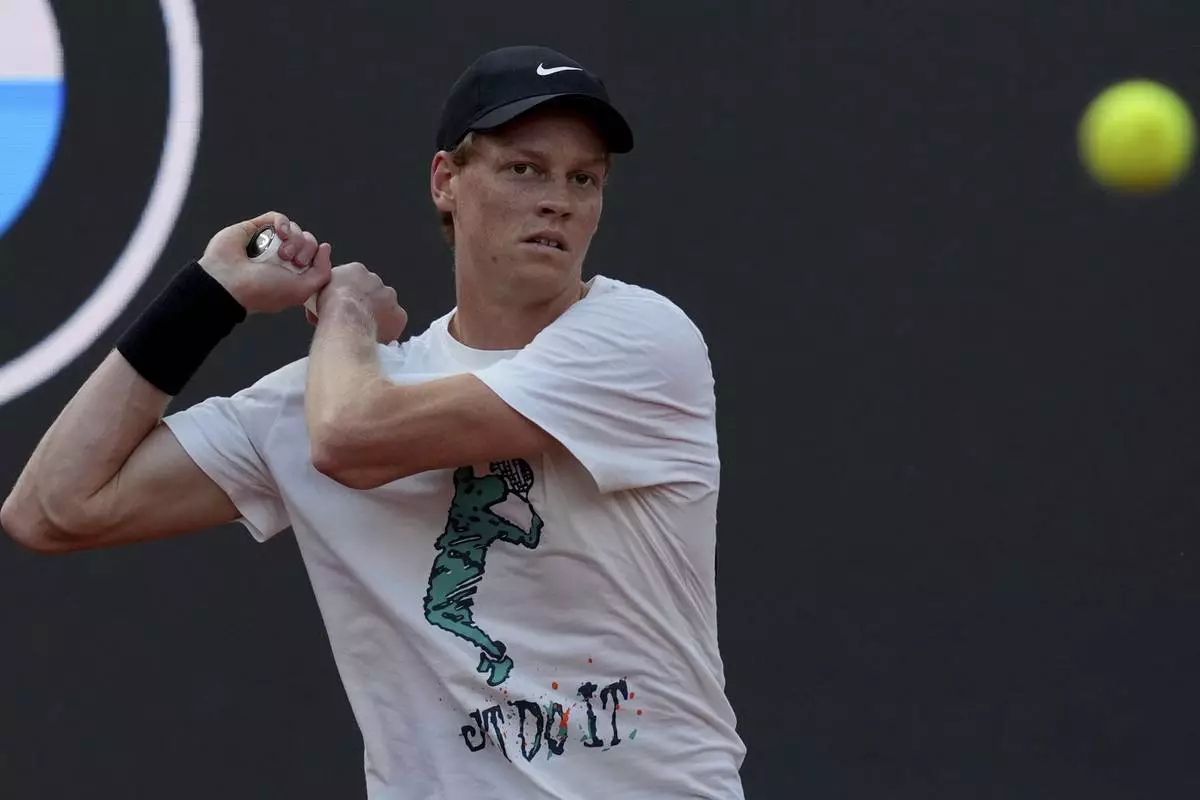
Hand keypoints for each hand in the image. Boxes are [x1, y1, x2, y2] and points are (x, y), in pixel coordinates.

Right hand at [198, 211, 332, 313]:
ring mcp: (268, 243)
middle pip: (307, 240)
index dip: (315, 255)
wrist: (228, 282)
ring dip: (293, 238)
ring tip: (280, 252)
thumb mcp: (301, 290)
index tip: (302, 265)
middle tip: (290, 260)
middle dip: (304, 247)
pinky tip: (278, 233)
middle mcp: (282, 258)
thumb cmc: (262, 290)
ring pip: (295, 229)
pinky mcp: (255, 229)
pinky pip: (277, 217)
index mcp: (293, 274)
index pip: (315, 255)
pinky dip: (282, 223)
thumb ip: (321, 272)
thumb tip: (326, 248)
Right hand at [313, 262, 407, 342]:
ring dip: (377, 315)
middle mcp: (376, 280)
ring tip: (364, 329)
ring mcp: (390, 297)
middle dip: (365, 304)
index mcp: (356, 270)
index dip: (351, 295)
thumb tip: (328, 298)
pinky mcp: (399, 316)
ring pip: (385, 307)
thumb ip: (329, 290)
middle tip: (355, 318)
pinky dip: (387, 329)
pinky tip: (375, 336)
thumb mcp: (320, 290)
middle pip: (372, 292)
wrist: (346, 319)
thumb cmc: (331, 307)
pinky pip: (394, 323)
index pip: (356, 280)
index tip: (345, 306)